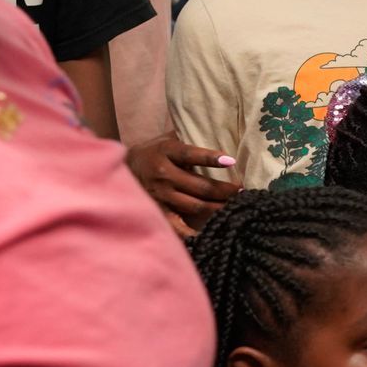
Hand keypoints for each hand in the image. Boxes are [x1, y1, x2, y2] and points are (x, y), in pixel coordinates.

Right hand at [126, 132, 242, 236]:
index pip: (190, 155)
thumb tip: (220, 134)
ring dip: (217, 208)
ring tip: (236, 208)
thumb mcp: (169, 138)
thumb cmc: (155, 151)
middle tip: (243, 191)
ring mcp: (160, 194)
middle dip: (225, 190)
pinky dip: (192, 231)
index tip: (231, 161)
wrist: (123, 167)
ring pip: (194, 205)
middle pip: (200, 186)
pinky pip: (176, 225)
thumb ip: (190, 137)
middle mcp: (163, 174)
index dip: (210, 158)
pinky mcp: (157, 210)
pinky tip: (209, 232)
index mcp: (167, 152)